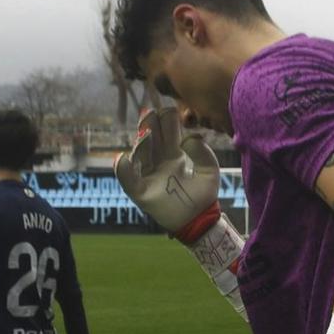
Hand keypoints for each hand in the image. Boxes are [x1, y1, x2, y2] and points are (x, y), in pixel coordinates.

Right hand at [114, 103, 220, 238]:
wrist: (200, 221)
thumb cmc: (203, 195)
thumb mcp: (209, 170)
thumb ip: (204, 153)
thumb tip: (189, 139)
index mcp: (174, 153)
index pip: (167, 131)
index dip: (167, 120)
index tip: (170, 111)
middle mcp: (159, 161)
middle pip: (151, 138)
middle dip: (150, 124)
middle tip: (151, 113)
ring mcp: (149, 176)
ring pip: (140, 154)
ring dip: (141, 143)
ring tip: (145, 133)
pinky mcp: (142, 193)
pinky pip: (129, 180)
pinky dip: (123, 170)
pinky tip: (123, 159)